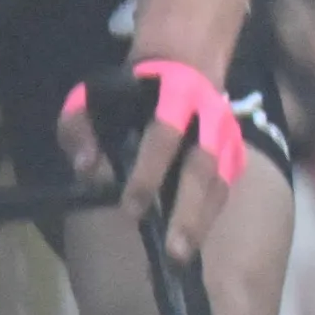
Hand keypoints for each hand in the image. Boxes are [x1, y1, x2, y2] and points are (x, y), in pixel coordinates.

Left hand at [65, 61, 240, 265]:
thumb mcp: (92, 94)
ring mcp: (227, 136)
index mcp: (174, 96)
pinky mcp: (235, 150)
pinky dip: (212, 212)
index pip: (163, 136)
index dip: (149, 172)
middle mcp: (209, 117)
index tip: (131, 208)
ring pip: (220, 182)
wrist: (186, 60)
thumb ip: (79, 126)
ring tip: (184, 255)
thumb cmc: (132, 87)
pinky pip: (226, 185)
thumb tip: (88, 167)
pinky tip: (194, 238)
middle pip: (202, 167)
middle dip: (188, 210)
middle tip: (174, 249)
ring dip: (202, 220)